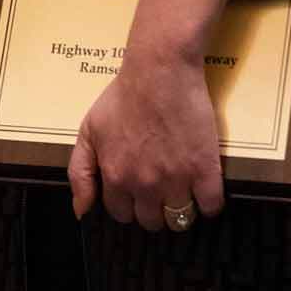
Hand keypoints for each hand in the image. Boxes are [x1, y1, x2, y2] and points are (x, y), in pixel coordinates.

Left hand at [69, 50, 227, 230]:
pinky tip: (205, 191)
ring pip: (179, 219)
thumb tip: (81, 211)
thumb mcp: (88, 131)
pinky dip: (209, 204)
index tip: (137, 193)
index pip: (121, 213)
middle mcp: (144, 185)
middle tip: (160, 190)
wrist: (160, 70)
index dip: (129, 204)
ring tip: (183, 192)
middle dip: (153, 209)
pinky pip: (210, 206)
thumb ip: (80, 173)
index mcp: (115, 177)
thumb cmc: (124, 95)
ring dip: (180, 210)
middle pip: (150, 221)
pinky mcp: (204, 169)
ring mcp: (176, 179)